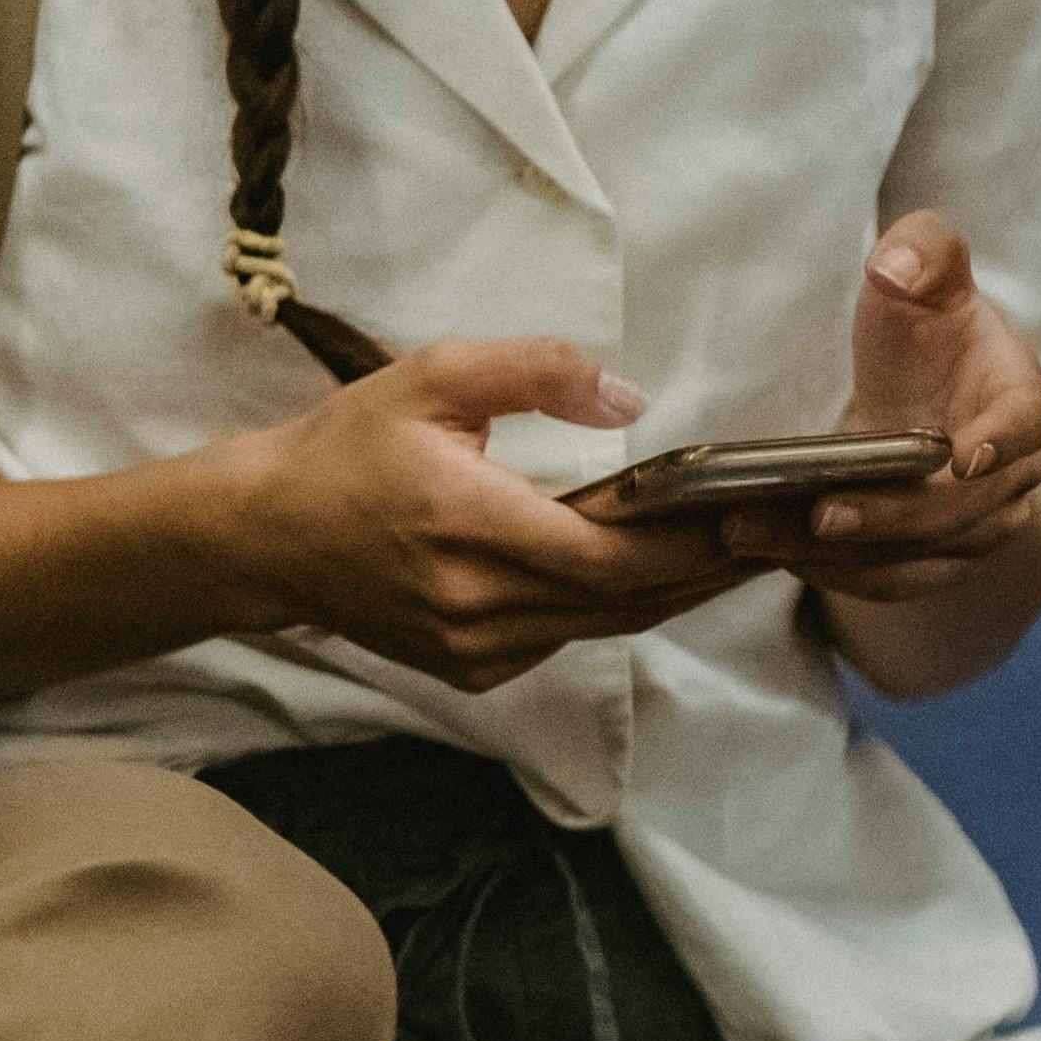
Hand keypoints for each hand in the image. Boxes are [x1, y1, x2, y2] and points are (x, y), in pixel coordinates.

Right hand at [215, 336, 747, 692]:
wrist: (259, 536)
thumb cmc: (344, 449)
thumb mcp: (430, 377)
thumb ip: (534, 372)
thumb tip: (628, 398)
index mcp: (469, 526)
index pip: (613, 553)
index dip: (697, 543)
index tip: (761, 515)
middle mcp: (476, 603)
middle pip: (627, 599)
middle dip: (709, 569)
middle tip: (781, 534)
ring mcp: (472, 647)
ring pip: (604, 626)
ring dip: (674, 593)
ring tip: (739, 555)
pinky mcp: (468, 668)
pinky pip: (564, 639)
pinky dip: (615, 609)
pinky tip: (652, 577)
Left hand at [718, 213, 1040, 607]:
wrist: (930, 394)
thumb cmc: (929, 332)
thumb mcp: (925, 275)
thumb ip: (923, 252)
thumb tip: (895, 265)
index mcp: (1018, 398)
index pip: (1026, 424)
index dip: (1001, 442)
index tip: (962, 456)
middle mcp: (1008, 474)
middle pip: (960, 510)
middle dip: (888, 516)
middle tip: (815, 513)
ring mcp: (976, 525)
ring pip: (920, 554)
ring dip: (841, 554)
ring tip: (754, 533)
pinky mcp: (933, 559)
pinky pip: (891, 580)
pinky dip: (833, 574)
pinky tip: (770, 555)